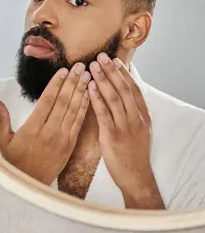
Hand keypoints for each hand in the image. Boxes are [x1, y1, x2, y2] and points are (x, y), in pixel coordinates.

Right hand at [0, 64, 90, 184]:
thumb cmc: (15, 160)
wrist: (31, 183)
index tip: (64, 71)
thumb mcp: (4, 141)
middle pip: (63, 102)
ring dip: (81, 91)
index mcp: (33, 128)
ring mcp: (62, 138)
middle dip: (72, 82)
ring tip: (87, 75)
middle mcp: (49, 131)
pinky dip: (85, 107)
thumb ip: (1, 119)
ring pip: (74, 110)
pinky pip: (79, 122)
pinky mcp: (70, 144)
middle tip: (81, 66)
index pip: (47, 101)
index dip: (56, 85)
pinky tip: (89, 95)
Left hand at [88, 53, 163, 209]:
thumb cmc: (134, 154)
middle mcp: (135, 118)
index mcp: (142, 115)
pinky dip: (97, 98)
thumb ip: (132, 113)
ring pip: (114, 97)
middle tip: (100, 56)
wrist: (136, 176)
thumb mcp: (139, 130)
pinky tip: (90, 87)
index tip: (115, 60)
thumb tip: (123, 96)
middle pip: (123, 88)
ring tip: (92, 66)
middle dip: (111, 71)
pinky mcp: (113, 135)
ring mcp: (125, 126)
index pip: (133, 88)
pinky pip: (104, 113)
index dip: (124, 73)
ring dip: (102, 80)